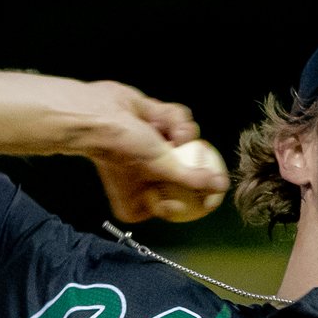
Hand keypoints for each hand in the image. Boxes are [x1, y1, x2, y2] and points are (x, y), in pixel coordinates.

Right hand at [86, 82, 229, 222]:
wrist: (97, 114)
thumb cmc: (123, 150)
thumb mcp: (164, 169)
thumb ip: (194, 180)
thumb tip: (219, 187)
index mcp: (141, 200)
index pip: (177, 203)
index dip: (193, 193)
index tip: (202, 184)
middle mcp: (146, 178)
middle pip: (186, 172)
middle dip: (187, 156)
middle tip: (180, 149)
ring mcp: (152, 150)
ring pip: (187, 142)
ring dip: (181, 132)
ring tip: (168, 132)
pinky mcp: (154, 123)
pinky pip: (177, 121)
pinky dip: (171, 116)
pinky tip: (158, 115)